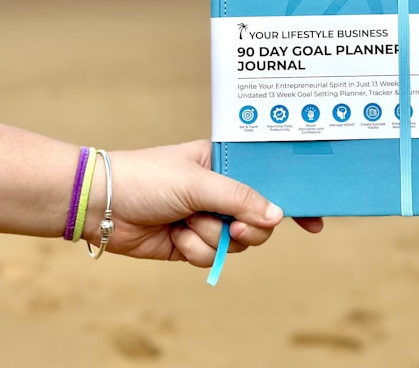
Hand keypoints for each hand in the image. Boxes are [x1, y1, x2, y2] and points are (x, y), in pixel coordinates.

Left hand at [85, 140, 322, 266]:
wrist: (103, 205)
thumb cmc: (148, 177)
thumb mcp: (199, 181)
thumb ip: (241, 198)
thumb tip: (278, 216)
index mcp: (225, 162)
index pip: (268, 178)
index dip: (292, 197)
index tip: (315, 219)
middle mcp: (219, 190)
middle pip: (259, 218)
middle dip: (247, 229)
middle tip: (234, 230)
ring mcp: (206, 217)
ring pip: (237, 242)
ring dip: (213, 238)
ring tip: (188, 225)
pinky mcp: (191, 243)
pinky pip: (212, 256)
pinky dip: (195, 251)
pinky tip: (175, 237)